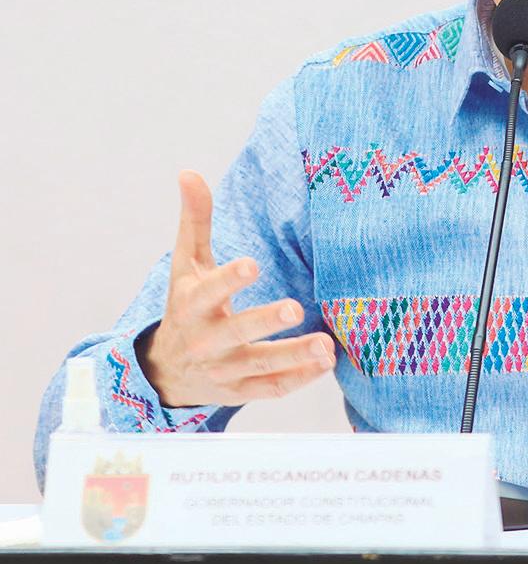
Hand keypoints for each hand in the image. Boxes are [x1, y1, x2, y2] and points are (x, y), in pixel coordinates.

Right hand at [136, 169, 336, 407]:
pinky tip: (326, 363)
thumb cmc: (184, 306)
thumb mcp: (186, 265)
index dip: (228, 279)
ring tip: (326, 346)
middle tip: (295, 306)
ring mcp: (224, 370)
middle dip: (265, 321)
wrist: (166, 372)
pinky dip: (299, 379)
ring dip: (294, 357)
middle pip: (237, 333)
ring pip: (261, 366)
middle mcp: (207, 341)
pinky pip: (272, 389)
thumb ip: (195, 221)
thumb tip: (189, 172)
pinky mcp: (240, 392)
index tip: (252, 264)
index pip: (208, 292)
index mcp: (192, 306)